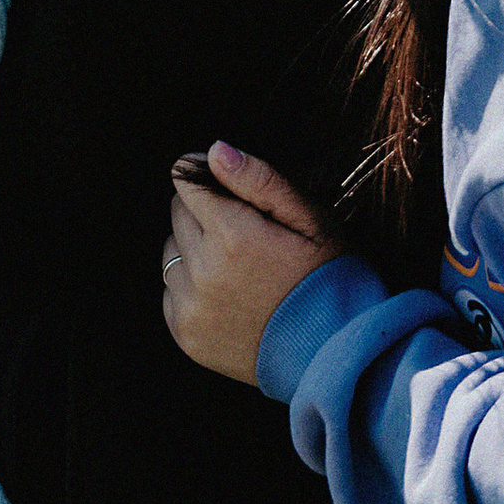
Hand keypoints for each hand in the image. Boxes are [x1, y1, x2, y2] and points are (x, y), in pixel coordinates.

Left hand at [163, 142, 336, 384]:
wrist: (332, 352)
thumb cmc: (328, 277)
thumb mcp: (310, 220)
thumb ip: (259, 180)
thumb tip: (214, 151)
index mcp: (234, 234)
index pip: (186, 183)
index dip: (203, 177)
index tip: (220, 183)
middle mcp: (204, 270)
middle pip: (177, 215)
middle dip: (203, 213)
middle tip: (243, 232)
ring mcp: (192, 306)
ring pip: (172, 253)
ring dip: (195, 251)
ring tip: (238, 268)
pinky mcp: (185, 334)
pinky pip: (171, 292)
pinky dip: (191, 288)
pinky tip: (229, 295)